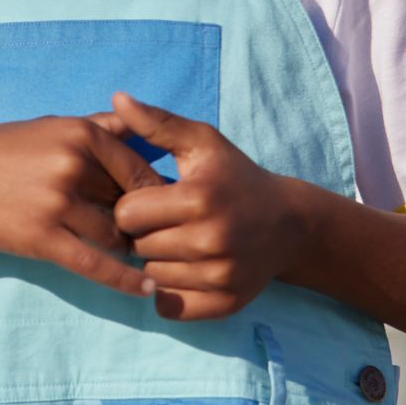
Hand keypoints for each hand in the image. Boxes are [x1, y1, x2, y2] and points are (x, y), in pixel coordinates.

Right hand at [0, 116, 163, 298]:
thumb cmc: (5, 149)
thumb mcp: (53, 125)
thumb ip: (100, 126)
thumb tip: (145, 122)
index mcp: (81, 134)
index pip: (139, 169)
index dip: (157, 194)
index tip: (169, 209)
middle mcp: (73, 165)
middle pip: (130, 202)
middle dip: (145, 223)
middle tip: (162, 238)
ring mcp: (57, 203)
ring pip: (115, 234)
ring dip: (129, 247)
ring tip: (141, 256)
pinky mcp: (42, 238)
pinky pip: (94, 264)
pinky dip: (124, 279)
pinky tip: (146, 288)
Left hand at [108, 92, 304, 320]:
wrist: (288, 223)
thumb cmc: (234, 176)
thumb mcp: (201, 142)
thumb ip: (156, 122)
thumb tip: (117, 96)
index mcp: (198, 197)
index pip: (127, 213)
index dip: (131, 205)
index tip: (149, 199)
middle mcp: (210, 239)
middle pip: (137, 247)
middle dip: (142, 234)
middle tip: (163, 222)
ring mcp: (219, 276)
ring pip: (151, 277)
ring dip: (156, 261)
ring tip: (176, 242)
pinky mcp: (225, 304)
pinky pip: (169, 307)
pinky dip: (169, 291)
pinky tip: (183, 268)